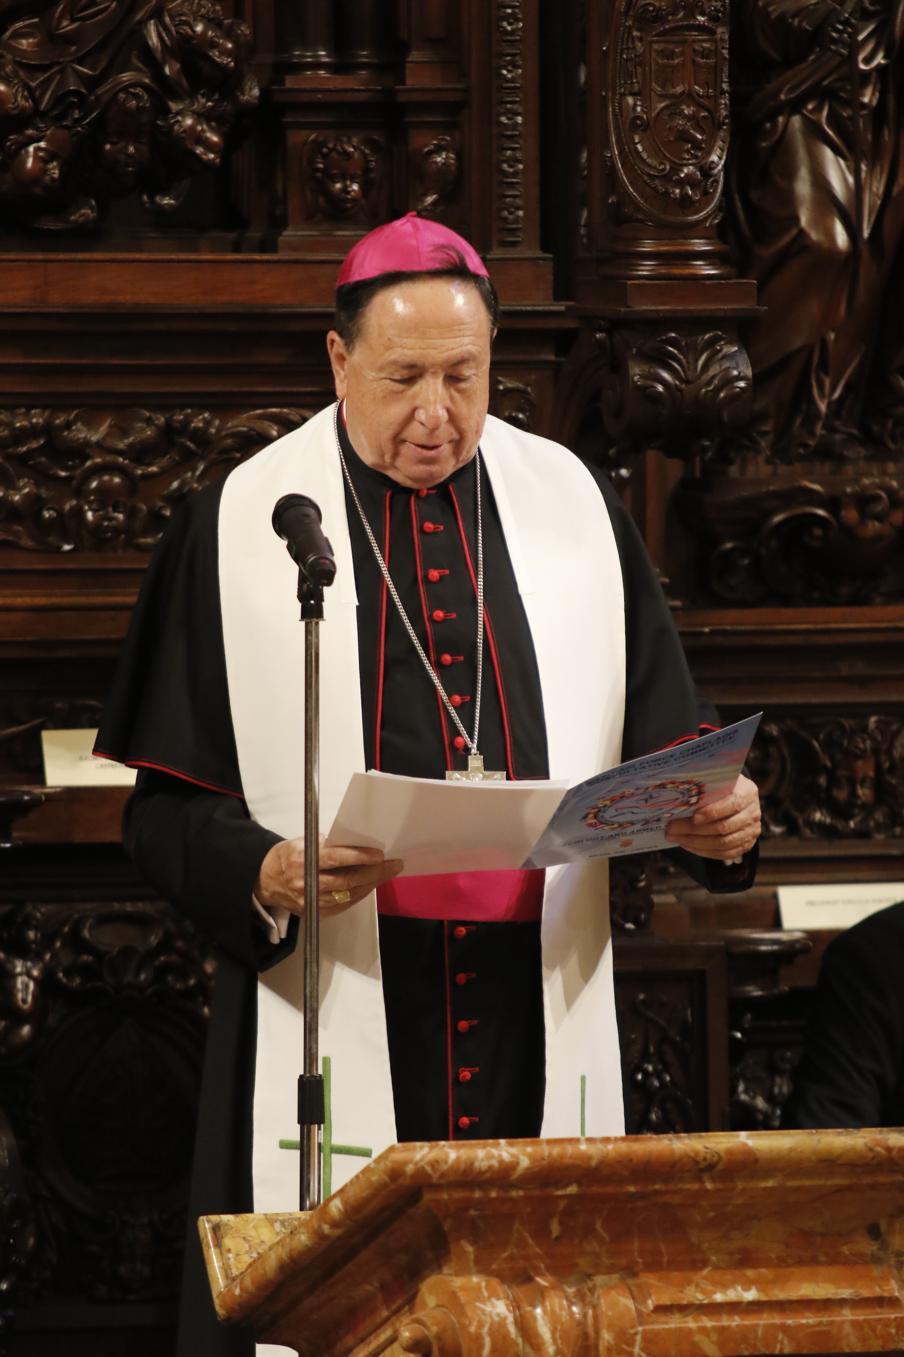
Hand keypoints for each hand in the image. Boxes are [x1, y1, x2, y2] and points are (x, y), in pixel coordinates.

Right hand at [254, 839, 403, 916]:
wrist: (265, 881)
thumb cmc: (286, 856)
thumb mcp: (301, 841)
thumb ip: (325, 843)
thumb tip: (355, 841)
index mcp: (301, 860)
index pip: (335, 859)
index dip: (359, 857)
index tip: (380, 855)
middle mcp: (306, 883)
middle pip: (347, 881)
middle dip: (375, 873)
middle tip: (394, 864)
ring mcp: (310, 901)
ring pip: (348, 895)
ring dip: (371, 884)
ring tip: (387, 873)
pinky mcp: (314, 912)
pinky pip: (343, 905)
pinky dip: (359, 895)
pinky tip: (370, 885)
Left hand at [665, 774, 760, 862]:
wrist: (737, 795)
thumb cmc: (722, 786)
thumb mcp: (718, 779)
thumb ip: (705, 786)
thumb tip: (680, 795)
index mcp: (747, 792)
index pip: (732, 804)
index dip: (712, 812)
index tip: (693, 817)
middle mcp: (753, 812)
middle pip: (724, 827)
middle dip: (694, 830)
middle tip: (672, 829)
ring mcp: (751, 830)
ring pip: (723, 843)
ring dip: (696, 842)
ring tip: (676, 838)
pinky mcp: (746, 844)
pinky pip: (725, 854)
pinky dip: (704, 851)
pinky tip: (688, 845)